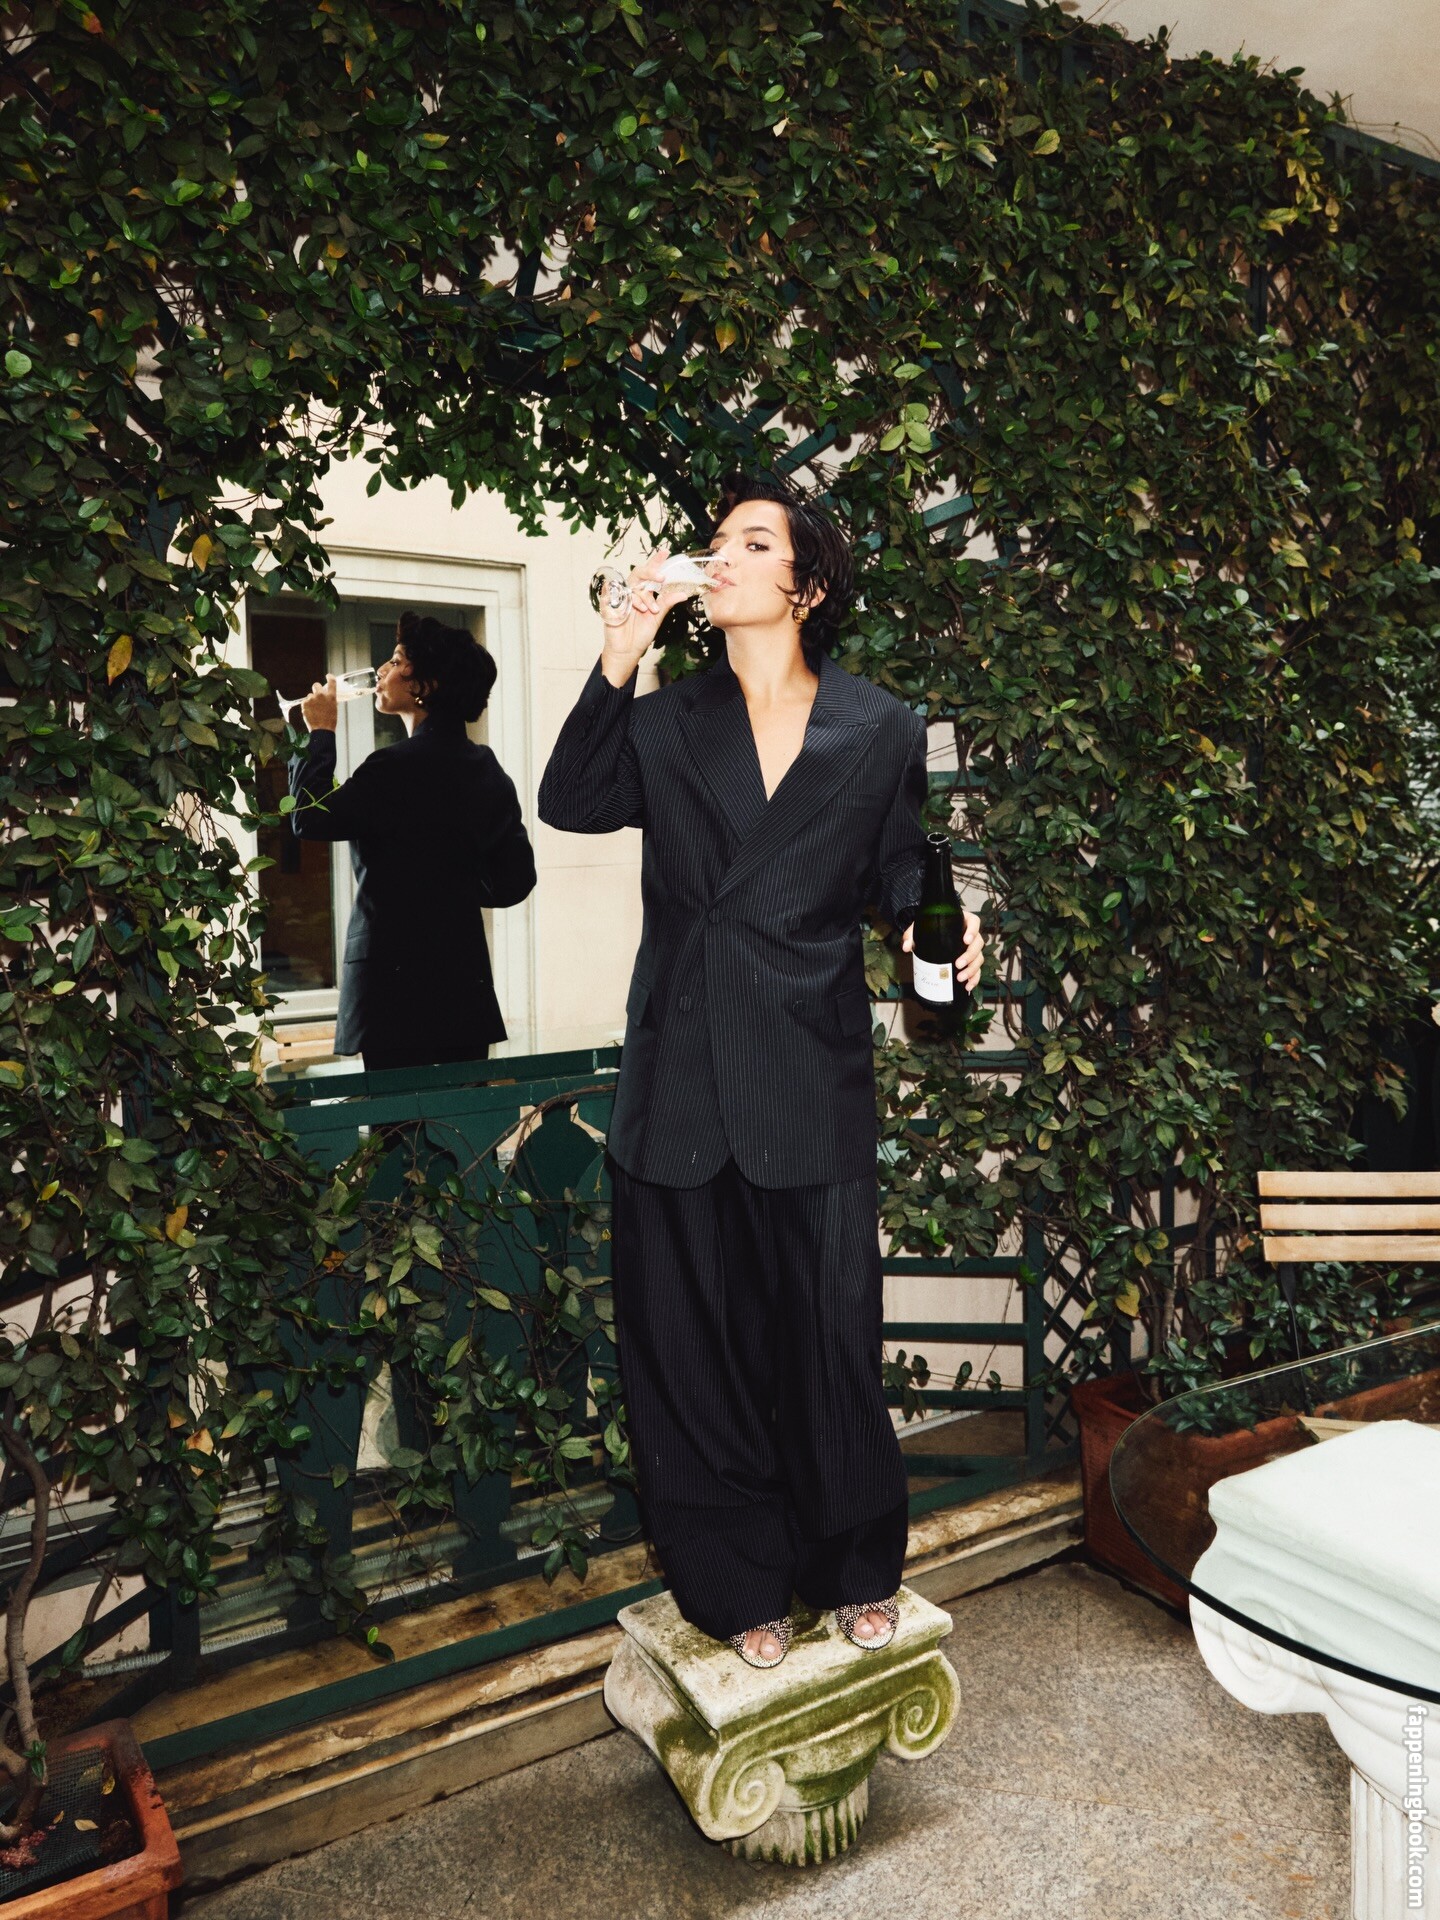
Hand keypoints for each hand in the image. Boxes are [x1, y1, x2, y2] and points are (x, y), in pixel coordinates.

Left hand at [300, 676, 337, 730]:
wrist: (322, 729)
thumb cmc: (330, 721)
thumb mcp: (334, 708)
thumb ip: (330, 700)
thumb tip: (326, 697)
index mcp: (331, 696)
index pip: (332, 682)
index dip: (330, 677)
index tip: (328, 676)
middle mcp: (321, 695)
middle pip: (316, 685)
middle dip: (316, 689)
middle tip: (317, 696)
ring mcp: (312, 699)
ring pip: (310, 696)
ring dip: (312, 700)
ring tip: (315, 710)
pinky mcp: (304, 703)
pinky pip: (305, 702)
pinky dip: (307, 706)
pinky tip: (311, 712)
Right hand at [599, 545, 690, 687]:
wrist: (627, 650)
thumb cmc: (640, 634)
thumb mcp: (657, 617)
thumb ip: (667, 603)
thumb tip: (683, 593)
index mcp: (644, 592)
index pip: (650, 573)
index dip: (656, 561)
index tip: (665, 552)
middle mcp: (633, 592)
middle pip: (639, 574)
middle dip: (651, 573)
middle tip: (661, 577)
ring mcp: (621, 597)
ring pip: (631, 586)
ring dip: (643, 597)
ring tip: (650, 610)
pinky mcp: (609, 604)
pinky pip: (615, 594)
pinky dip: (626, 600)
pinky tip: (632, 608)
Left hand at [902, 908, 984, 992]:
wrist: (929, 936)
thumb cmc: (928, 928)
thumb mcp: (919, 928)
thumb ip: (911, 935)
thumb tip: (906, 947)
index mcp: (962, 921)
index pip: (974, 922)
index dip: (973, 930)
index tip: (966, 940)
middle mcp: (971, 935)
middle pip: (978, 943)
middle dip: (969, 956)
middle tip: (958, 964)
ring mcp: (971, 949)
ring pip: (979, 958)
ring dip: (972, 969)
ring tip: (960, 978)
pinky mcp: (970, 961)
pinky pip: (977, 969)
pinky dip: (974, 978)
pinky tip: (968, 986)